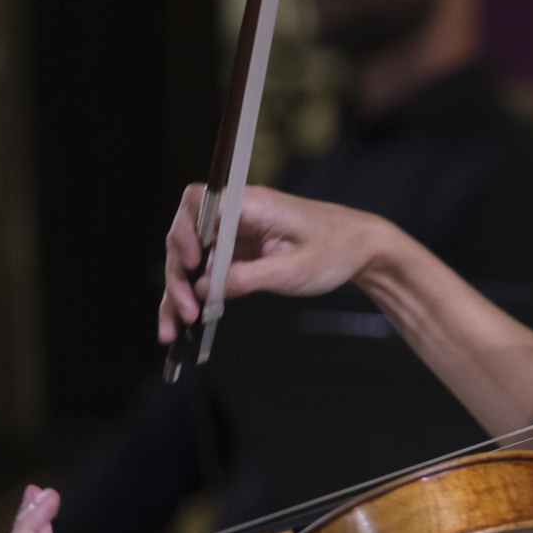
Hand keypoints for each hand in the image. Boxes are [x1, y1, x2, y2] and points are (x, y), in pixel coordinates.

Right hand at [159, 184, 400, 342]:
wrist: (360, 248)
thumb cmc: (334, 250)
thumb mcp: (292, 270)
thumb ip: (245, 278)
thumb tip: (203, 289)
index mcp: (250, 204)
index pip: (196, 205)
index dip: (184, 233)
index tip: (191, 264)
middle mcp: (236, 215)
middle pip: (186, 236)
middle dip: (179, 275)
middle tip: (185, 312)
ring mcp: (234, 234)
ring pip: (190, 258)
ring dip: (179, 291)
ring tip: (173, 329)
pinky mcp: (237, 253)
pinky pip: (207, 271)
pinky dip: (195, 295)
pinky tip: (184, 322)